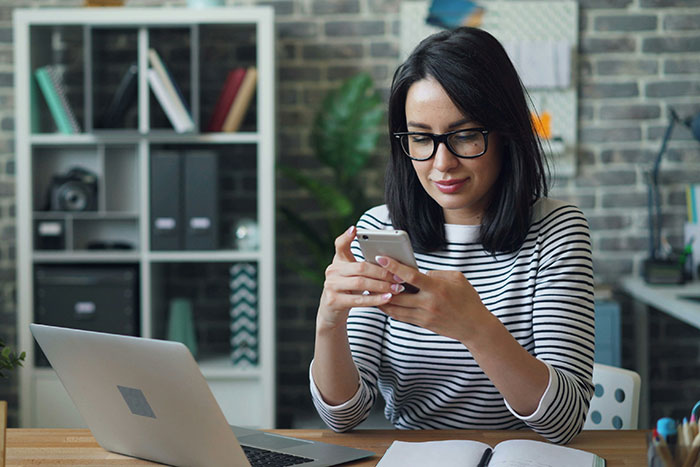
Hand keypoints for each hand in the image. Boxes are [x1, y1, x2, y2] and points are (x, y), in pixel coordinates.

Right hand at [316, 226, 402, 330]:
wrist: (331, 310)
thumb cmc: (348, 288)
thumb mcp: (352, 274)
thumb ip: (364, 265)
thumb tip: (390, 260)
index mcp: (338, 261)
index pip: (340, 245)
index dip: (347, 237)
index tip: (355, 229)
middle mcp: (332, 271)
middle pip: (361, 267)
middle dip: (382, 272)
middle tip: (399, 276)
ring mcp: (331, 285)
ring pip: (361, 283)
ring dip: (382, 286)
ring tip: (397, 288)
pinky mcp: (334, 301)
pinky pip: (359, 300)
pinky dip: (376, 299)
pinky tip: (388, 298)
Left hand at [374, 255, 490, 343]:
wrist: (474, 326)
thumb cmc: (467, 299)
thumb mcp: (456, 279)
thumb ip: (436, 273)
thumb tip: (418, 273)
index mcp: (437, 288)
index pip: (411, 276)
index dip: (394, 267)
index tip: (381, 258)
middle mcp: (428, 303)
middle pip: (397, 293)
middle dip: (381, 284)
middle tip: (368, 273)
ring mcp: (424, 315)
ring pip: (395, 307)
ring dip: (381, 298)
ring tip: (369, 288)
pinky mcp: (422, 323)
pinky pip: (400, 316)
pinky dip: (389, 308)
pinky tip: (381, 301)